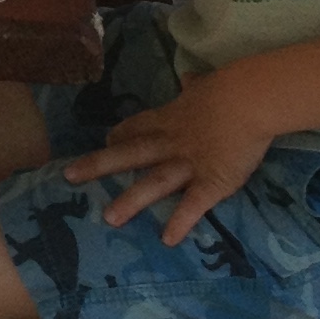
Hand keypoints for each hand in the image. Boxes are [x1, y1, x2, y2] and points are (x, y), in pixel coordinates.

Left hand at [63, 68, 274, 242]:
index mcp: (169, 119)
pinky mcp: (211, 182)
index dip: (119, 136)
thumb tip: (191, 78)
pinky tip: (167, 239)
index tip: (105, 141)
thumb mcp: (205, 85)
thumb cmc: (230, 89)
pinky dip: (180, 221)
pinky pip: (193, 204)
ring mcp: (189, 164)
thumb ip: (196, 86)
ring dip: (131, 200)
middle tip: (69, 177)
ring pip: (153, 182)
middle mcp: (171, 143)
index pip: (137, 128)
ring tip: (109, 218)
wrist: (250, 99)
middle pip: (129, 154)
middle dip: (99, 165)